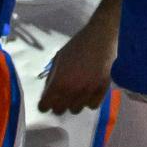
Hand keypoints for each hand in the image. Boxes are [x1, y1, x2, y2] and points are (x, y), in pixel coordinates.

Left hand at [40, 0, 119, 114]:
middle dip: (57, 104)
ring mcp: (88, 91)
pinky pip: (92, 105)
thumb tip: (49, 91)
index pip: (45, 106)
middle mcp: (72, 90)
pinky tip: (88, 92)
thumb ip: (52, 77)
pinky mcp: (102, 89)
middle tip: (61, 95)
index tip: (47, 99)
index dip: (44, 103)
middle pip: (59, 110)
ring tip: (76, 93)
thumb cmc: (77, 45)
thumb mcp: (58, 59)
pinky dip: (88, 101)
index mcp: (58, 82)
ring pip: (75, 110)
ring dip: (73, 103)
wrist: (101, 36)